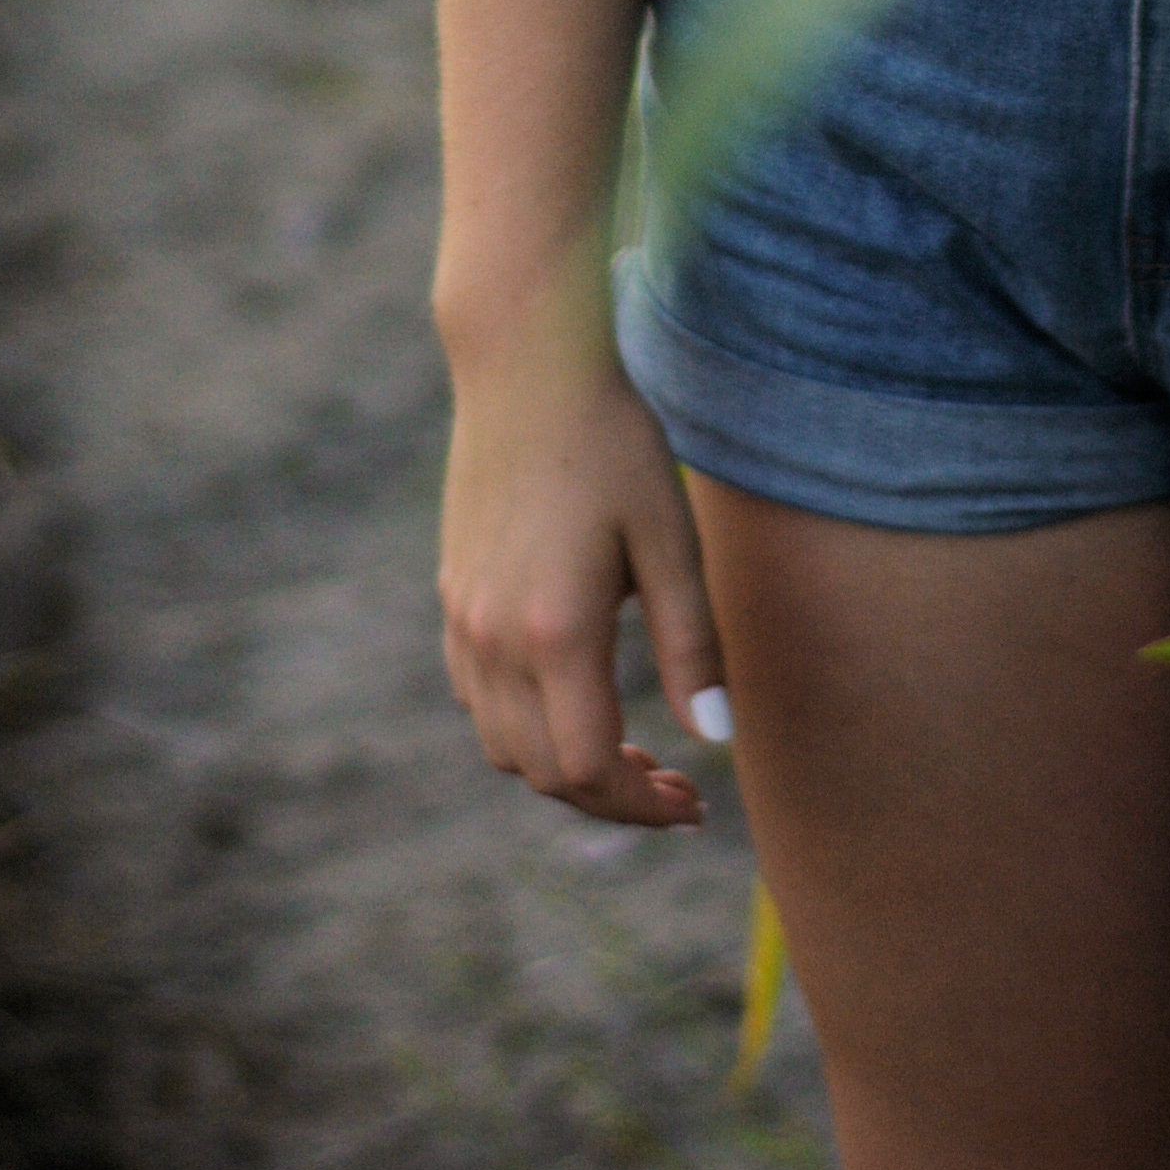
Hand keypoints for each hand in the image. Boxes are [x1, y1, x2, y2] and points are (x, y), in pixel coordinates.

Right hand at [439, 331, 727, 827]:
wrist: (526, 364)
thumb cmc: (613, 441)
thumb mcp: (670, 540)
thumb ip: (692, 645)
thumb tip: (717, 743)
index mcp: (555, 632)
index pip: (586, 770)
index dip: (639, 806)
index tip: (692, 802)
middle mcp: (494, 639)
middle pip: (541, 772)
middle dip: (610, 796)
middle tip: (676, 783)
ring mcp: (463, 618)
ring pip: (502, 744)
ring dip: (563, 765)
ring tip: (631, 746)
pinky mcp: (453, 594)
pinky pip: (477, 697)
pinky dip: (523, 724)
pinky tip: (575, 692)